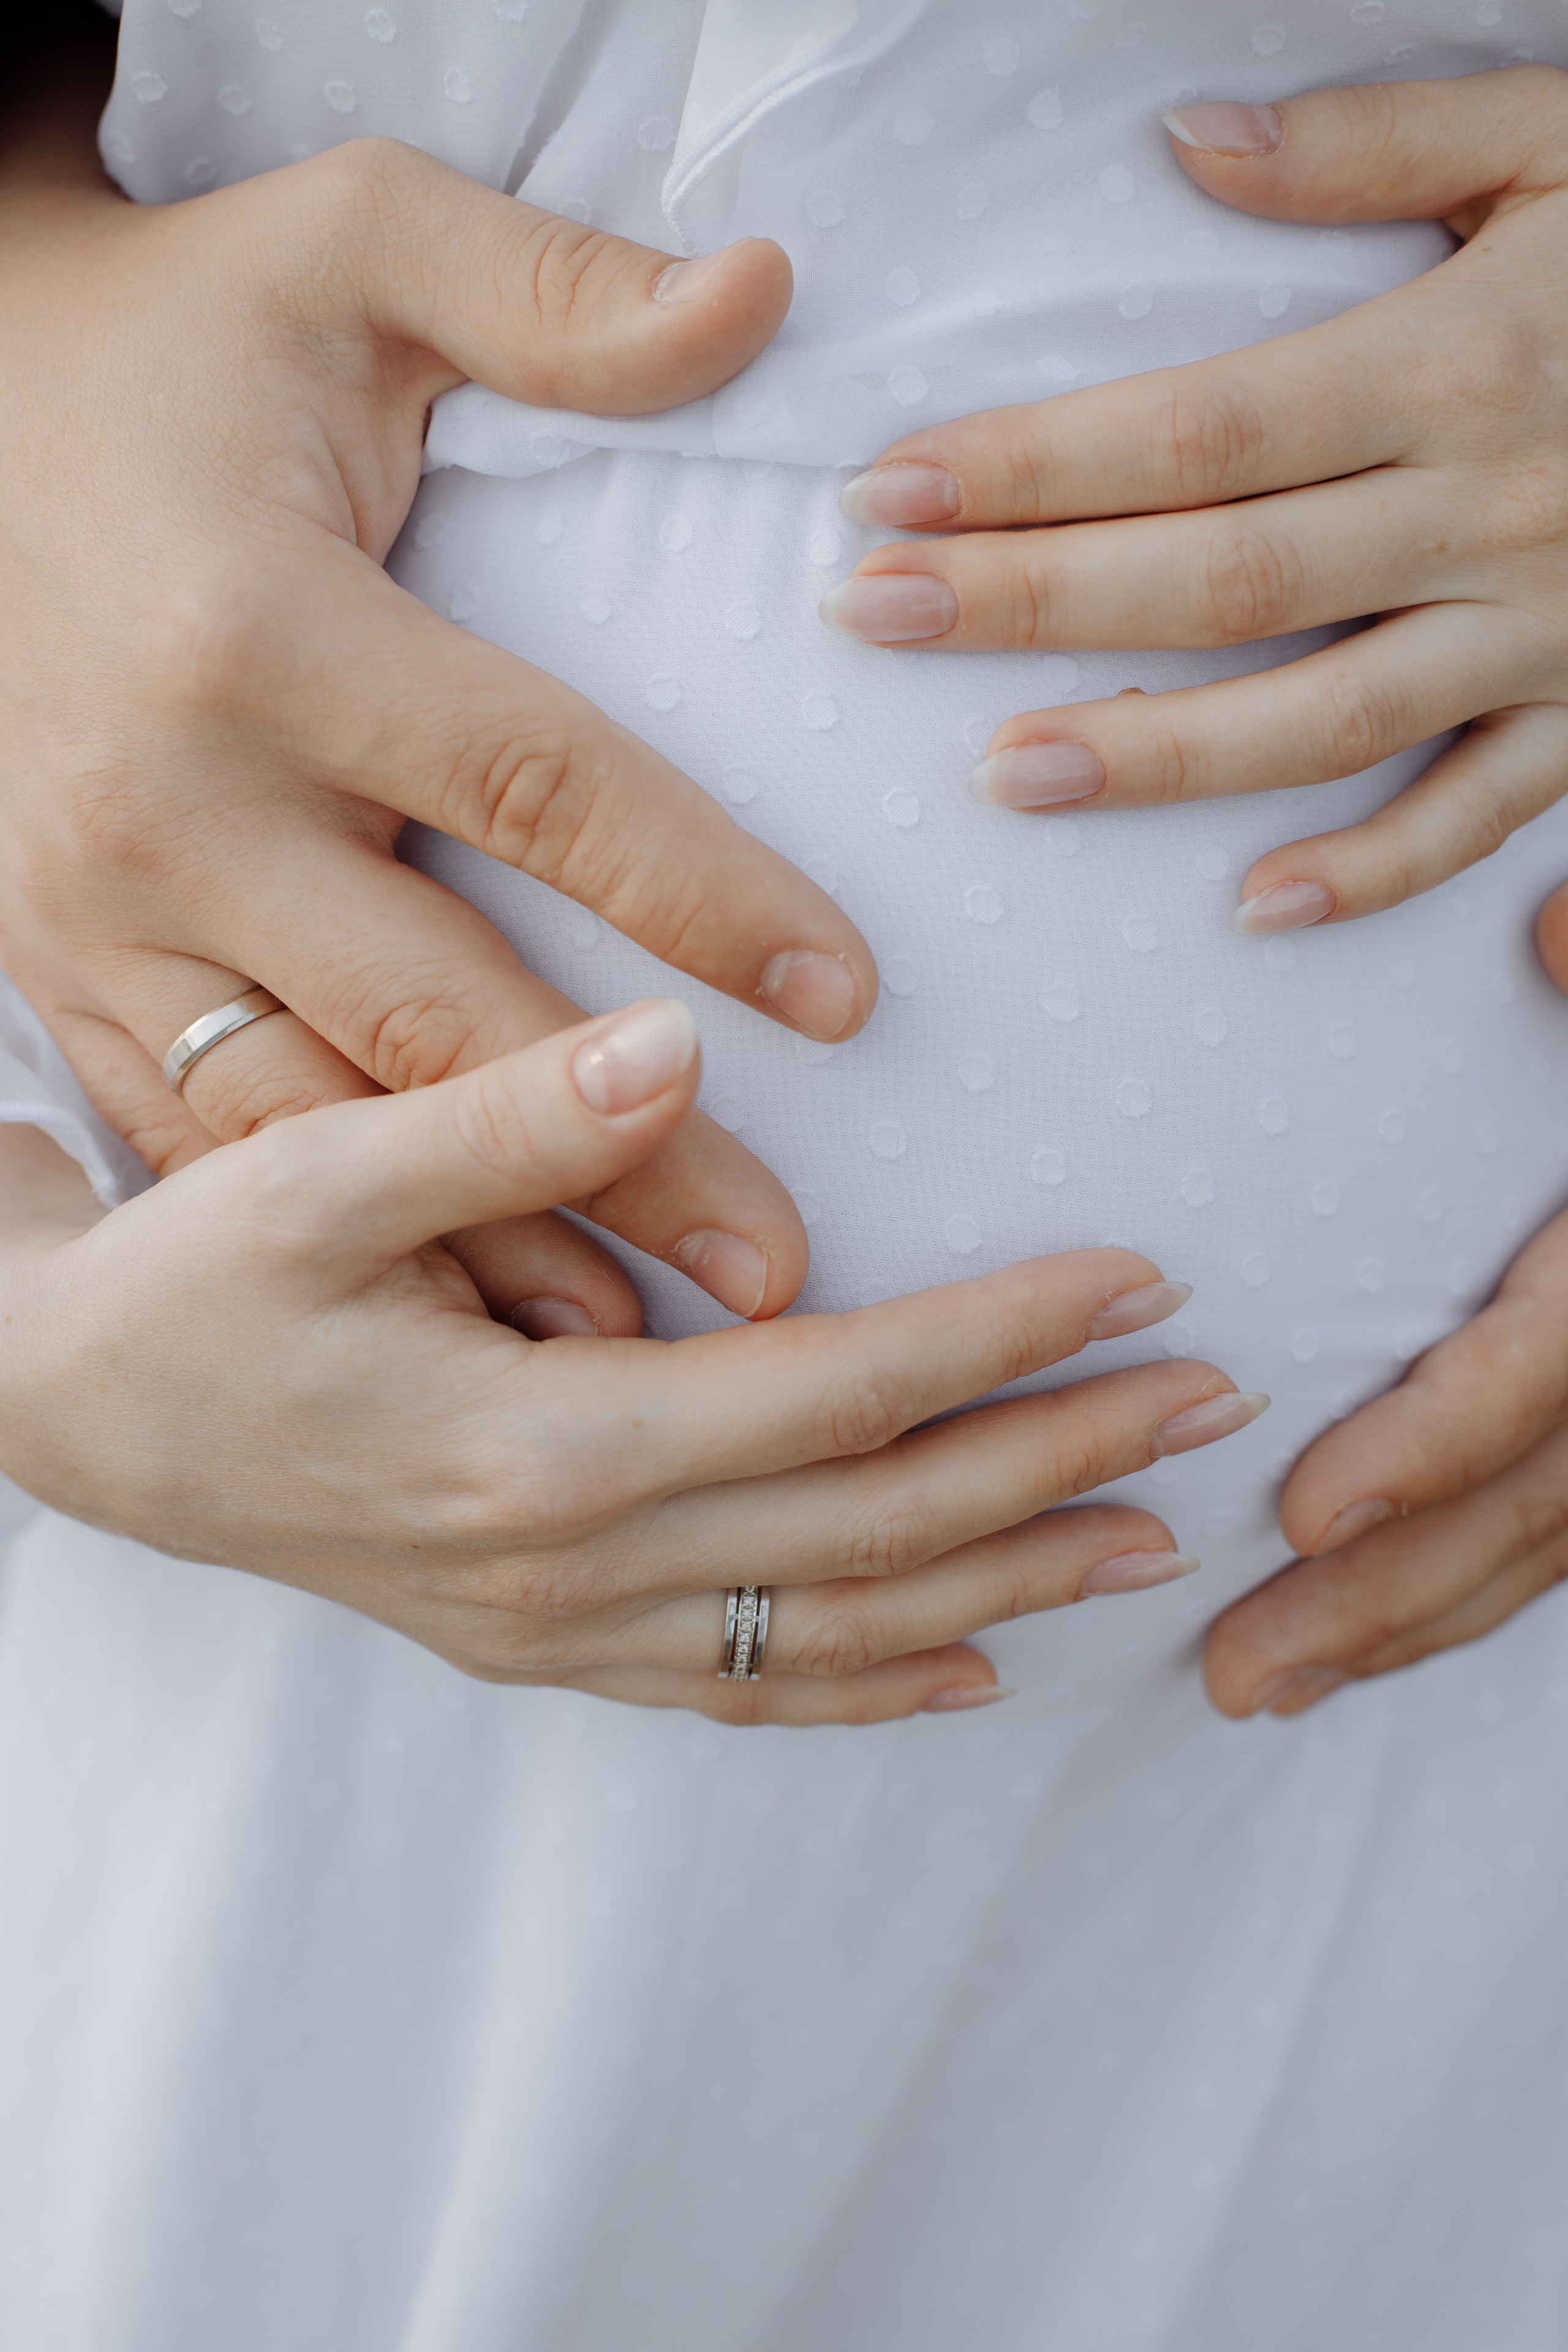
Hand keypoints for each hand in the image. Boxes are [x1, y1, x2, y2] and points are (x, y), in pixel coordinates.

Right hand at [0, 50, 874, 1332]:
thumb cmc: (178, 343)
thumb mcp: (346, 248)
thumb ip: (548, 290)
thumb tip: (765, 291)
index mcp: (258, 632)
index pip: (532, 781)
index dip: (701, 892)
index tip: (848, 996)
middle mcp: (165, 801)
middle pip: (434, 1010)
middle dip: (617, 1155)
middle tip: (781, 1273)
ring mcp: (93, 913)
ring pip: (315, 1119)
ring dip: (482, 1243)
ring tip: (643, 1345)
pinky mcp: (60, 973)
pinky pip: (204, 1138)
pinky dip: (339, 1232)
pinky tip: (460, 1310)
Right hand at [0, 998, 1267, 1724]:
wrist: (82, 1415)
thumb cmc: (192, 1290)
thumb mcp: (314, 1182)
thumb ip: (501, 1120)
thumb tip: (674, 1049)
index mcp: (538, 1448)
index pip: (832, 1397)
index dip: (996, 1339)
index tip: (1133, 1281)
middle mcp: (570, 1570)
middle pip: (873, 1531)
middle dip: (1056, 1463)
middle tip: (1211, 1406)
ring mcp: (560, 1631)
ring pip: (832, 1633)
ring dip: (1003, 1586)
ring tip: (1148, 1540)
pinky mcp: (540, 1647)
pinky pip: (738, 1693)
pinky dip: (867, 1688)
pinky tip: (967, 1672)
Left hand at [821, 67, 1567, 932]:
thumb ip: (1383, 141)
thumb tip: (1192, 145)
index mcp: (1462, 363)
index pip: (1202, 430)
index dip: (1037, 466)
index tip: (893, 489)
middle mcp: (1490, 512)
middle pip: (1224, 579)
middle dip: (1036, 604)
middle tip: (874, 619)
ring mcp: (1548, 632)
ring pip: (1326, 719)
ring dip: (1161, 756)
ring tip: (1006, 774)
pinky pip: (1483, 817)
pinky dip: (1377, 871)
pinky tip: (1254, 907)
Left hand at [1204, 1199, 1567, 1718]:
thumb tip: (1549, 920)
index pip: (1543, 1365)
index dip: (1435, 1446)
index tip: (1306, 1516)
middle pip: (1524, 1500)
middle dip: (1381, 1597)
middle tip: (1234, 1669)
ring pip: (1532, 1549)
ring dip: (1395, 1629)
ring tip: (1252, 1688)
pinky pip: (1541, 1546)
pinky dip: (1444, 1605)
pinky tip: (1341, 1656)